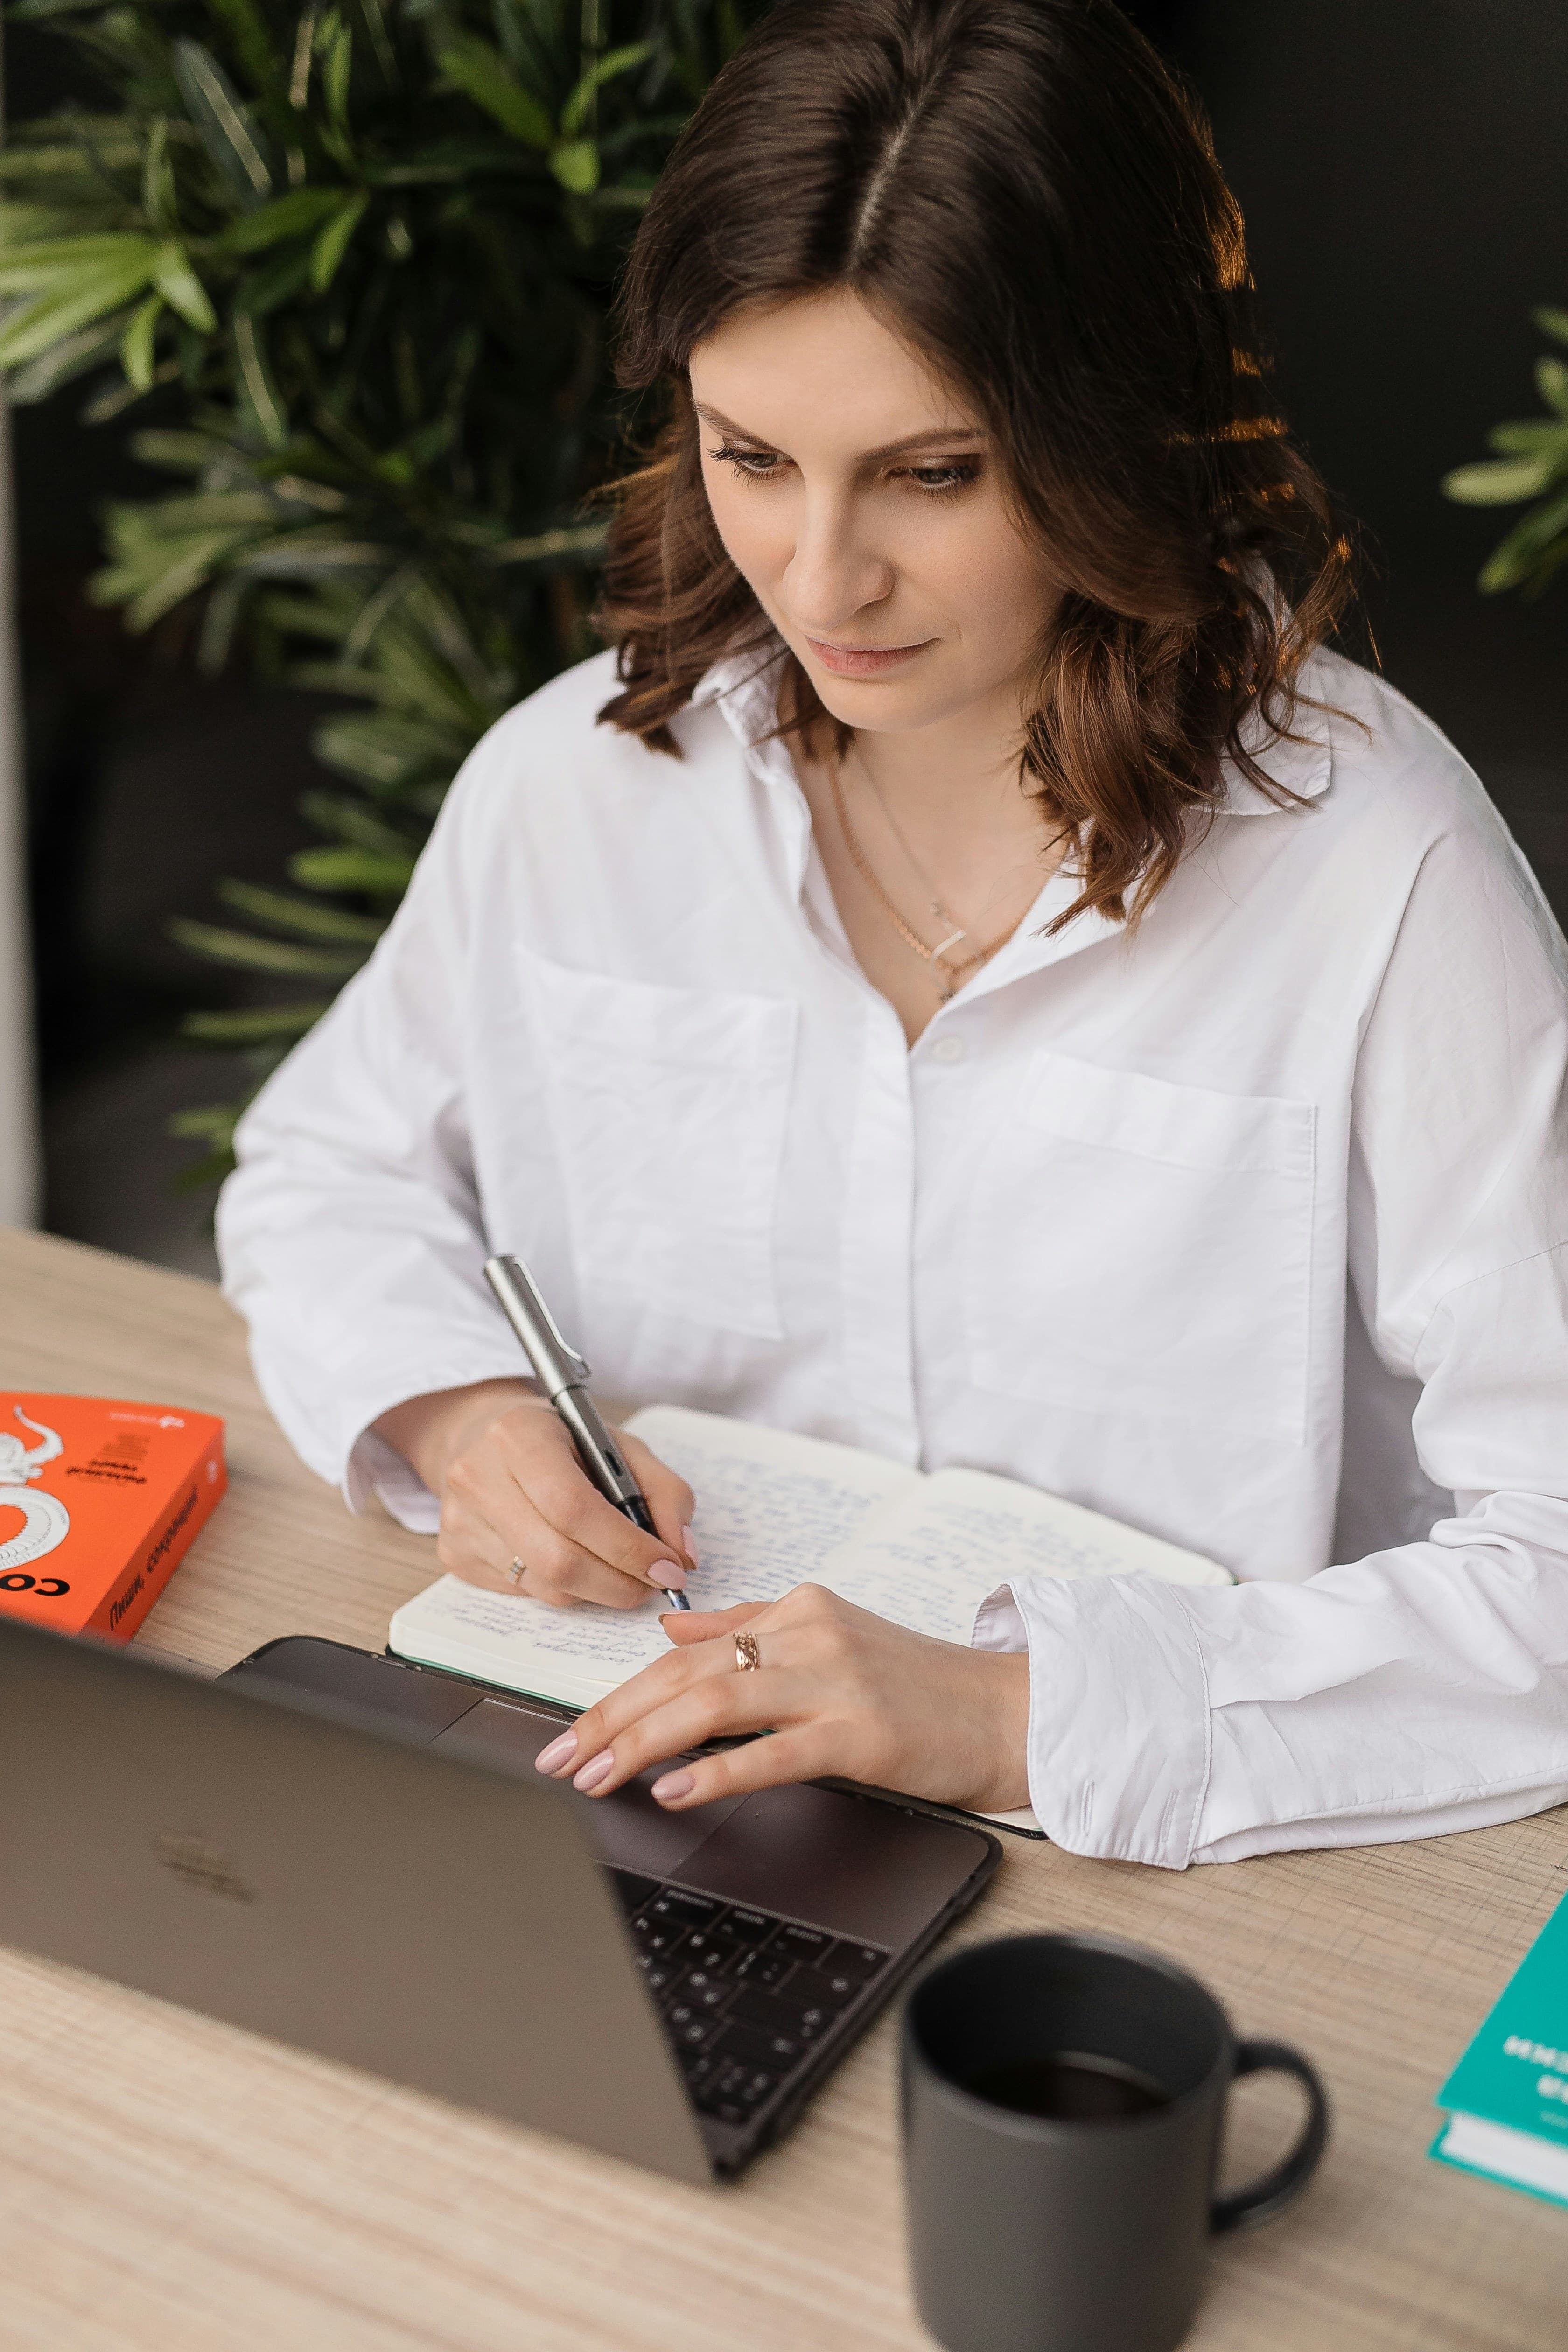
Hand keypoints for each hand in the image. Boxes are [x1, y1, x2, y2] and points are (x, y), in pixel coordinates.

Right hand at [373, 1379, 695, 1607]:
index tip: (668, 1568)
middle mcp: (477, 1477)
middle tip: (653, 1584)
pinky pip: (523, 1594)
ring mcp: (460, 1521)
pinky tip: (576, 1563)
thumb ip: (663, 1491)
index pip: (574, 1508)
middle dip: (619, 1583)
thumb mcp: (619, 1446)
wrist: (480, 1435)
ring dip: (597, 1591)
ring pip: (543, 1585)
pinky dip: (564, 1589)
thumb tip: (682, 1554)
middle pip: (557, 1558)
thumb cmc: (559, 1441)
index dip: (627, 1547)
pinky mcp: (454, 1555)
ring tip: (621, 1574)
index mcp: (519, 1435)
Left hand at [532, 1583, 1032, 1813]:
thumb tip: (670, 1627)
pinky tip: (674, 1788)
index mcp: (797, 1610)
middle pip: (685, 1674)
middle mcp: (808, 1634)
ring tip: (596, 1775)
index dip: (619, 1692)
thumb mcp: (828, 1637)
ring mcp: (833, 1680)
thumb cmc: (918, 1686)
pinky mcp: (860, 1731)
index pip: (684, 1651)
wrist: (1004, 1712)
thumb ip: (748, 1626)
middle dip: (611, 1719)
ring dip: (643, 1741)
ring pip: (715, 1701)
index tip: (571, 1731)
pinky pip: (772, 1750)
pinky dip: (716, 1768)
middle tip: (561, 1759)